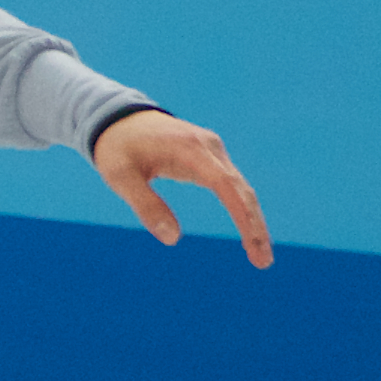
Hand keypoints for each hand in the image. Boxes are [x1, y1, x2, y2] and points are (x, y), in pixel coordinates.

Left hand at [91, 110, 272, 268]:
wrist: (121, 118)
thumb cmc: (117, 148)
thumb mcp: (120, 177)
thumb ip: (145, 206)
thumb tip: (173, 240)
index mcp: (189, 150)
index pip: (225, 185)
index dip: (242, 216)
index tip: (252, 243)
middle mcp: (209, 147)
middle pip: (242, 190)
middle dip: (255, 226)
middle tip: (263, 262)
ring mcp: (213, 150)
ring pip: (242, 189)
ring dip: (253, 221)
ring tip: (260, 256)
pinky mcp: (211, 156)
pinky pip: (233, 185)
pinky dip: (243, 209)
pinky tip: (248, 232)